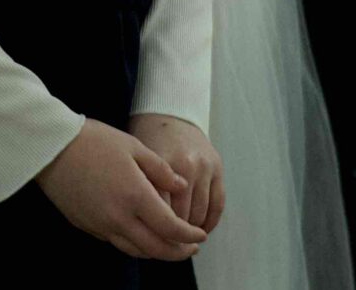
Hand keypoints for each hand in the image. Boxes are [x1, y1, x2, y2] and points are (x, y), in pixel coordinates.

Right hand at [34, 116, 206, 261]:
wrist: (51, 147)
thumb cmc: (93, 141)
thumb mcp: (133, 146)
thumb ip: (160, 170)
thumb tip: (180, 186)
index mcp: (136, 196)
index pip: (172, 228)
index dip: (190, 236)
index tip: (200, 235)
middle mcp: (119, 217)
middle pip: (156, 249)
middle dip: (178, 252)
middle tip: (190, 248)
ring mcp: (101, 225)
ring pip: (136, 251)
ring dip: (156, 253)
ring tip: (168, 245)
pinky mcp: (87, 226)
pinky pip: (116, 242)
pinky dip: (134, 244)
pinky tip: (139, 233)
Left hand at [130, 112, 225, 234]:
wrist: (170, 111)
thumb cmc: (146, 138)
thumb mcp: (137, 159)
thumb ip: (140, 189)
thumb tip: (142, 227)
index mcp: (161, 163)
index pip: (159, 209)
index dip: (154, 229)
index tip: (149, 240)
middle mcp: (186, 166)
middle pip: (180, 216)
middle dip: (171, 234)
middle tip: (163, 245)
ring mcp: (205, 167)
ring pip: (200, 214)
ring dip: (190, 231)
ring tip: (180, 240)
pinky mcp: (218, 168)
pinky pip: (218, 205)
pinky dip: (210, 222)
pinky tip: (200, 230)